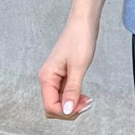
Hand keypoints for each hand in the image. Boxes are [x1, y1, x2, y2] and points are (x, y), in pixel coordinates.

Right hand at [38, 0, 123, 118]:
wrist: (84, 23)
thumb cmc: (80, 39)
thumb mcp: (79, 67)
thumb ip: (72, 90)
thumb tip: (68, 110)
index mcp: (47, 77)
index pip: (50, 107)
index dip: (66, 112)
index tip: (82, 105)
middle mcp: (48, 79)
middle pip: (53, 108)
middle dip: (69, 111)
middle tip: (86, 102)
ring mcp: (55, 78)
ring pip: (59, 103)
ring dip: (72, 105)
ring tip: (87, 99)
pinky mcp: (63, 76)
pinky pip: (65, 95)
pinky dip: (74, 98)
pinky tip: (84, 95)